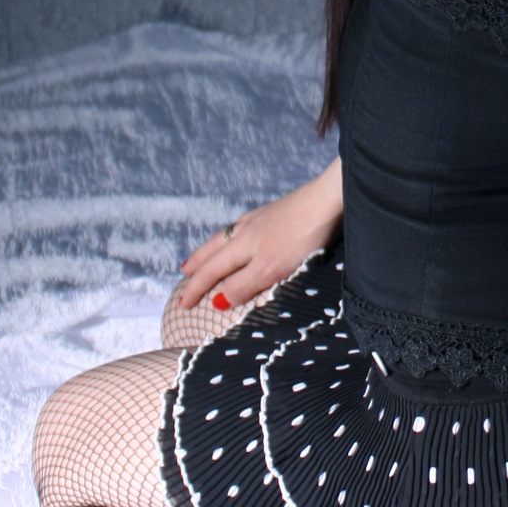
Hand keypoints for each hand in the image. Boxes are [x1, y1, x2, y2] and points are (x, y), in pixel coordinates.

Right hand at [176, 163, 342, 312]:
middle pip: (213, 251)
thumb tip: (216, 300)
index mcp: (241, 247)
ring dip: (209, 250)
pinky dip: (229, 237)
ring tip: (201, 256)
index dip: (195, 289)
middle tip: (183, 275)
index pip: (211, 272)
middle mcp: (244, 231)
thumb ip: (242, 285)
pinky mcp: (275, 212)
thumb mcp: (270, 270)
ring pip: (225, 237)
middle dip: (197, 266)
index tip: (181, 305)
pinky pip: (240, 228)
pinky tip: (237, 235)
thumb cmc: (301, 238)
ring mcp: (259, 219)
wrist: (327, 201)